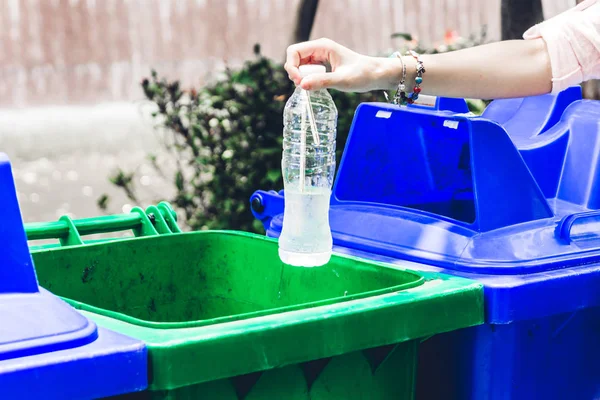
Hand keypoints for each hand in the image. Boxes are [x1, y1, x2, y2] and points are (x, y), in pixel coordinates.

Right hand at [284, 38, 398, 91]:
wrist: (375, 75)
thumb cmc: (362, 75)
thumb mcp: (342, 80)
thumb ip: (322, 82)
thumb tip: (302, 85)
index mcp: (322, 46)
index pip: (294, 51)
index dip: (292, 67)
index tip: (300, 82)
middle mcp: (319, 49)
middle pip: (294, 58)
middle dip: (295, 73)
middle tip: (304, 86)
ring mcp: (320, 56)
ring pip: (299, 65)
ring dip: (301, 77)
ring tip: (312, 87)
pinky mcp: (322, 64)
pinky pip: (307, 70)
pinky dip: (307, 79)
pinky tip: (316, 86)